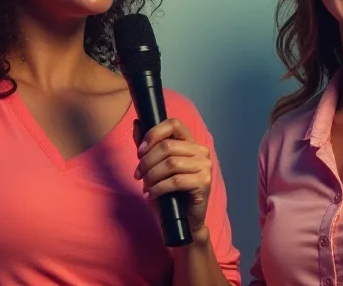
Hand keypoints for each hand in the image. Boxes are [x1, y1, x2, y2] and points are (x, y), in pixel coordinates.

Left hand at [133, 118, 212, 236]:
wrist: (184, 220)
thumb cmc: (169, 193)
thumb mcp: (154, 167)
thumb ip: (147, 146)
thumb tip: (137, 122)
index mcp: (190, 143)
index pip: (174, 124)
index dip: (154, 133)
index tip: (140, 151)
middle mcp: (201, 151)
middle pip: (167, 147)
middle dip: (147, 162)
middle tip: (138, 175)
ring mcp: (205, 166)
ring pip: (170, 164)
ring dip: (151, 176)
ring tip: (145, 186)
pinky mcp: (204, 183)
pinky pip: (175, 181)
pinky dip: (158, 188)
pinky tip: (151, 195)